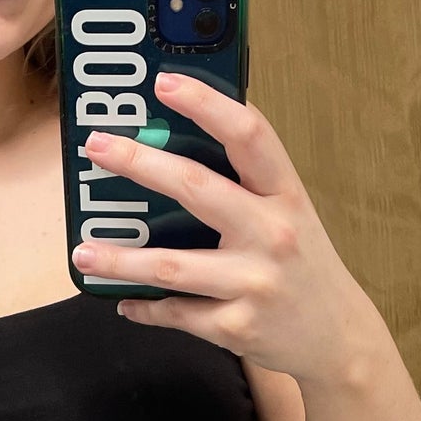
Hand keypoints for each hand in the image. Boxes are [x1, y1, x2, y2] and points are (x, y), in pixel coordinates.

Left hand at [73, 71, 373, 387]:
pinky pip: (176, 314)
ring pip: (171, 266)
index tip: (165, 82)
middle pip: (197, 189)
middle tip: (96, 146)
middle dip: (139, 164)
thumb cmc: (303, 265)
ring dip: (120, 261)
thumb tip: (183, 135)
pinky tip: (124, 301)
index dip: (207, 104)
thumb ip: (248, 181)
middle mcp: (272, 233)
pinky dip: (144, 308)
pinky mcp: (237, 327)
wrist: (338, 338)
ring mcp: (254, 283)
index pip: (250, 136)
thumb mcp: (290, 214)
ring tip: (82, 252)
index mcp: (285, 195)